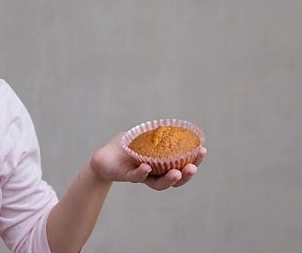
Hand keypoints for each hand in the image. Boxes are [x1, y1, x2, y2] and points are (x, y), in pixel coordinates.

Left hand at [89, 133, 206, 189]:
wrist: (103, 157)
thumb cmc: (125, 146)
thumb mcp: (142, 136)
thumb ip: (156, 132)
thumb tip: (174, 124)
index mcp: (161, 165)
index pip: (181, 165)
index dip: (193, 160)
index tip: (203, 150)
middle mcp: (154, 174)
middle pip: (174, 179)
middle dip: (186, 174)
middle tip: (193, 168)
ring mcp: (141, 177)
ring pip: (158, 183)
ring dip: (169, 179)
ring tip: (177, 173)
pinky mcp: (126, 176)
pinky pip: (136, 177)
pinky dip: (142, 173)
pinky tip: (147, 168)